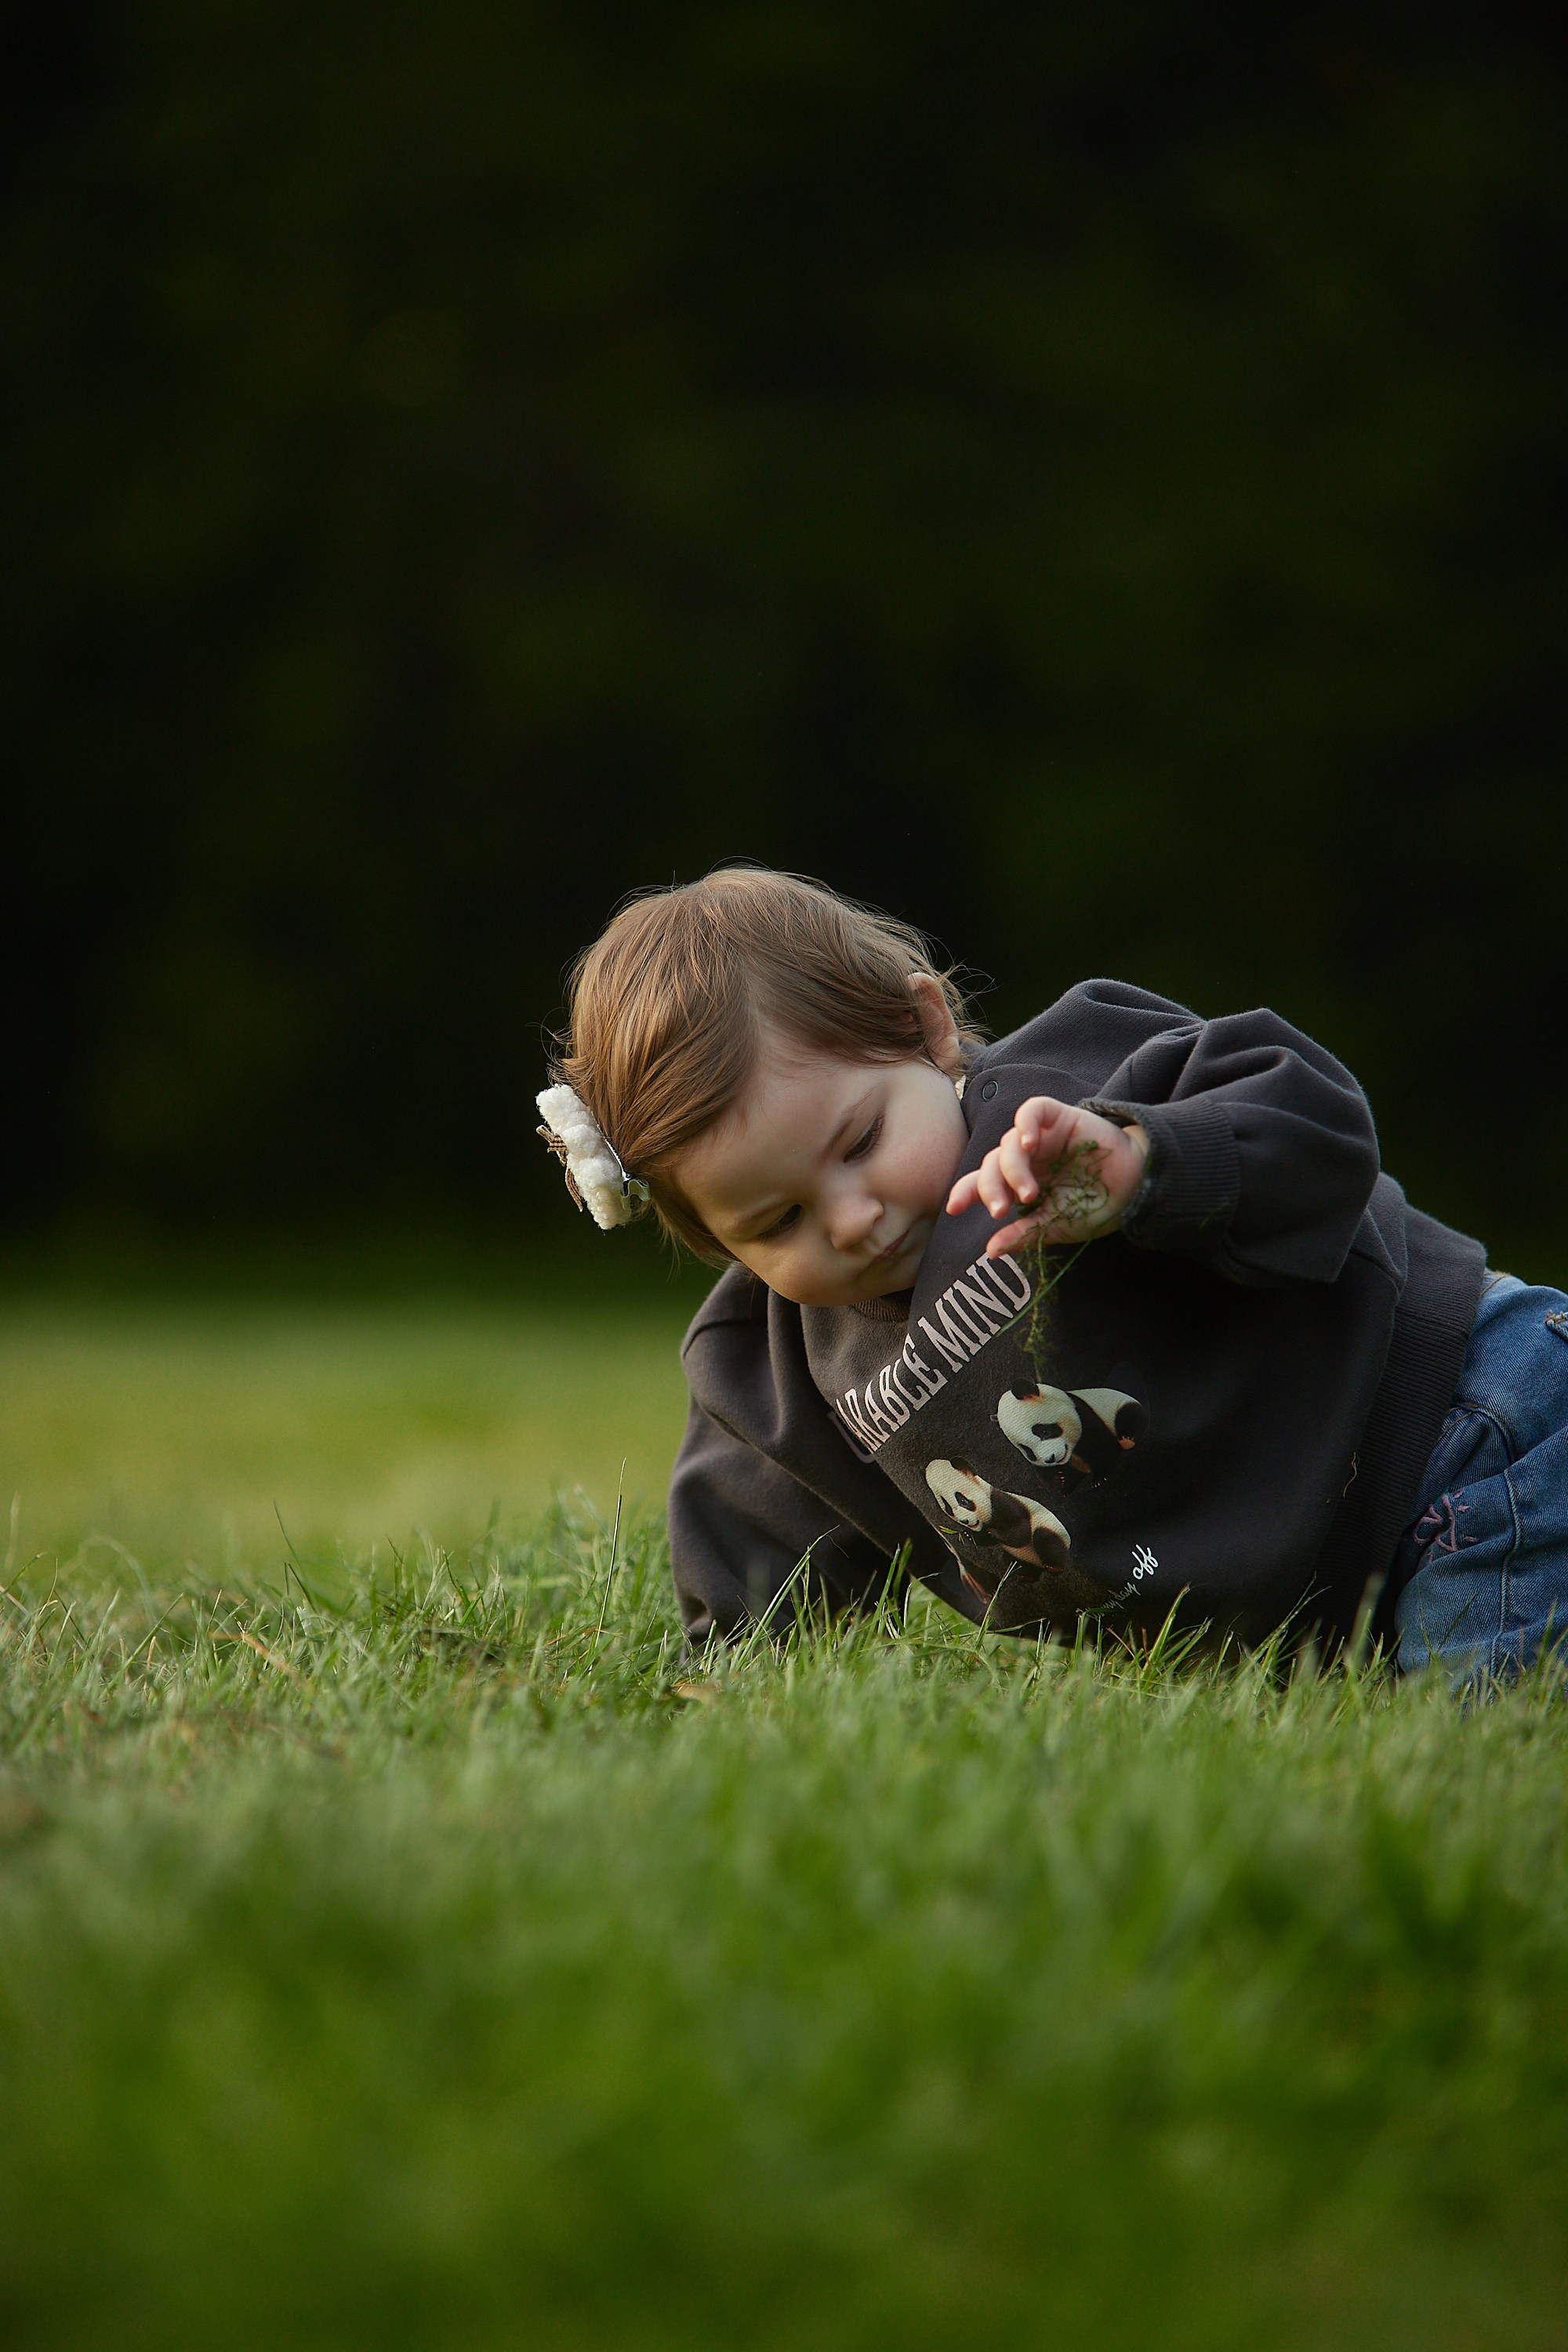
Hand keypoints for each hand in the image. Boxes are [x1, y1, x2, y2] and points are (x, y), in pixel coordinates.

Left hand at [945, 1097, 1148, 1258]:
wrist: (1138, 1185)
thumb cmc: (1098, 1205)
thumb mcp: (1058, 1225)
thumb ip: (1025, 1234)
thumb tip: (991, 1251)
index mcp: (1020, 1184)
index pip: (983, 1183)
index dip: (966, 1191)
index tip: (954, 1209)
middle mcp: (1026, 1159)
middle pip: (990, 1165)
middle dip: (988, 1188)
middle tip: (1001, 1211)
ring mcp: (1041, 1137)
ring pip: (1007, 1143)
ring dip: (1012, 1170)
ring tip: (1030, 1193)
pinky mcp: (1059, 1117)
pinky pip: (1031, 1111)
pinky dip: (1025, 1125)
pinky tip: (1030, 1143)